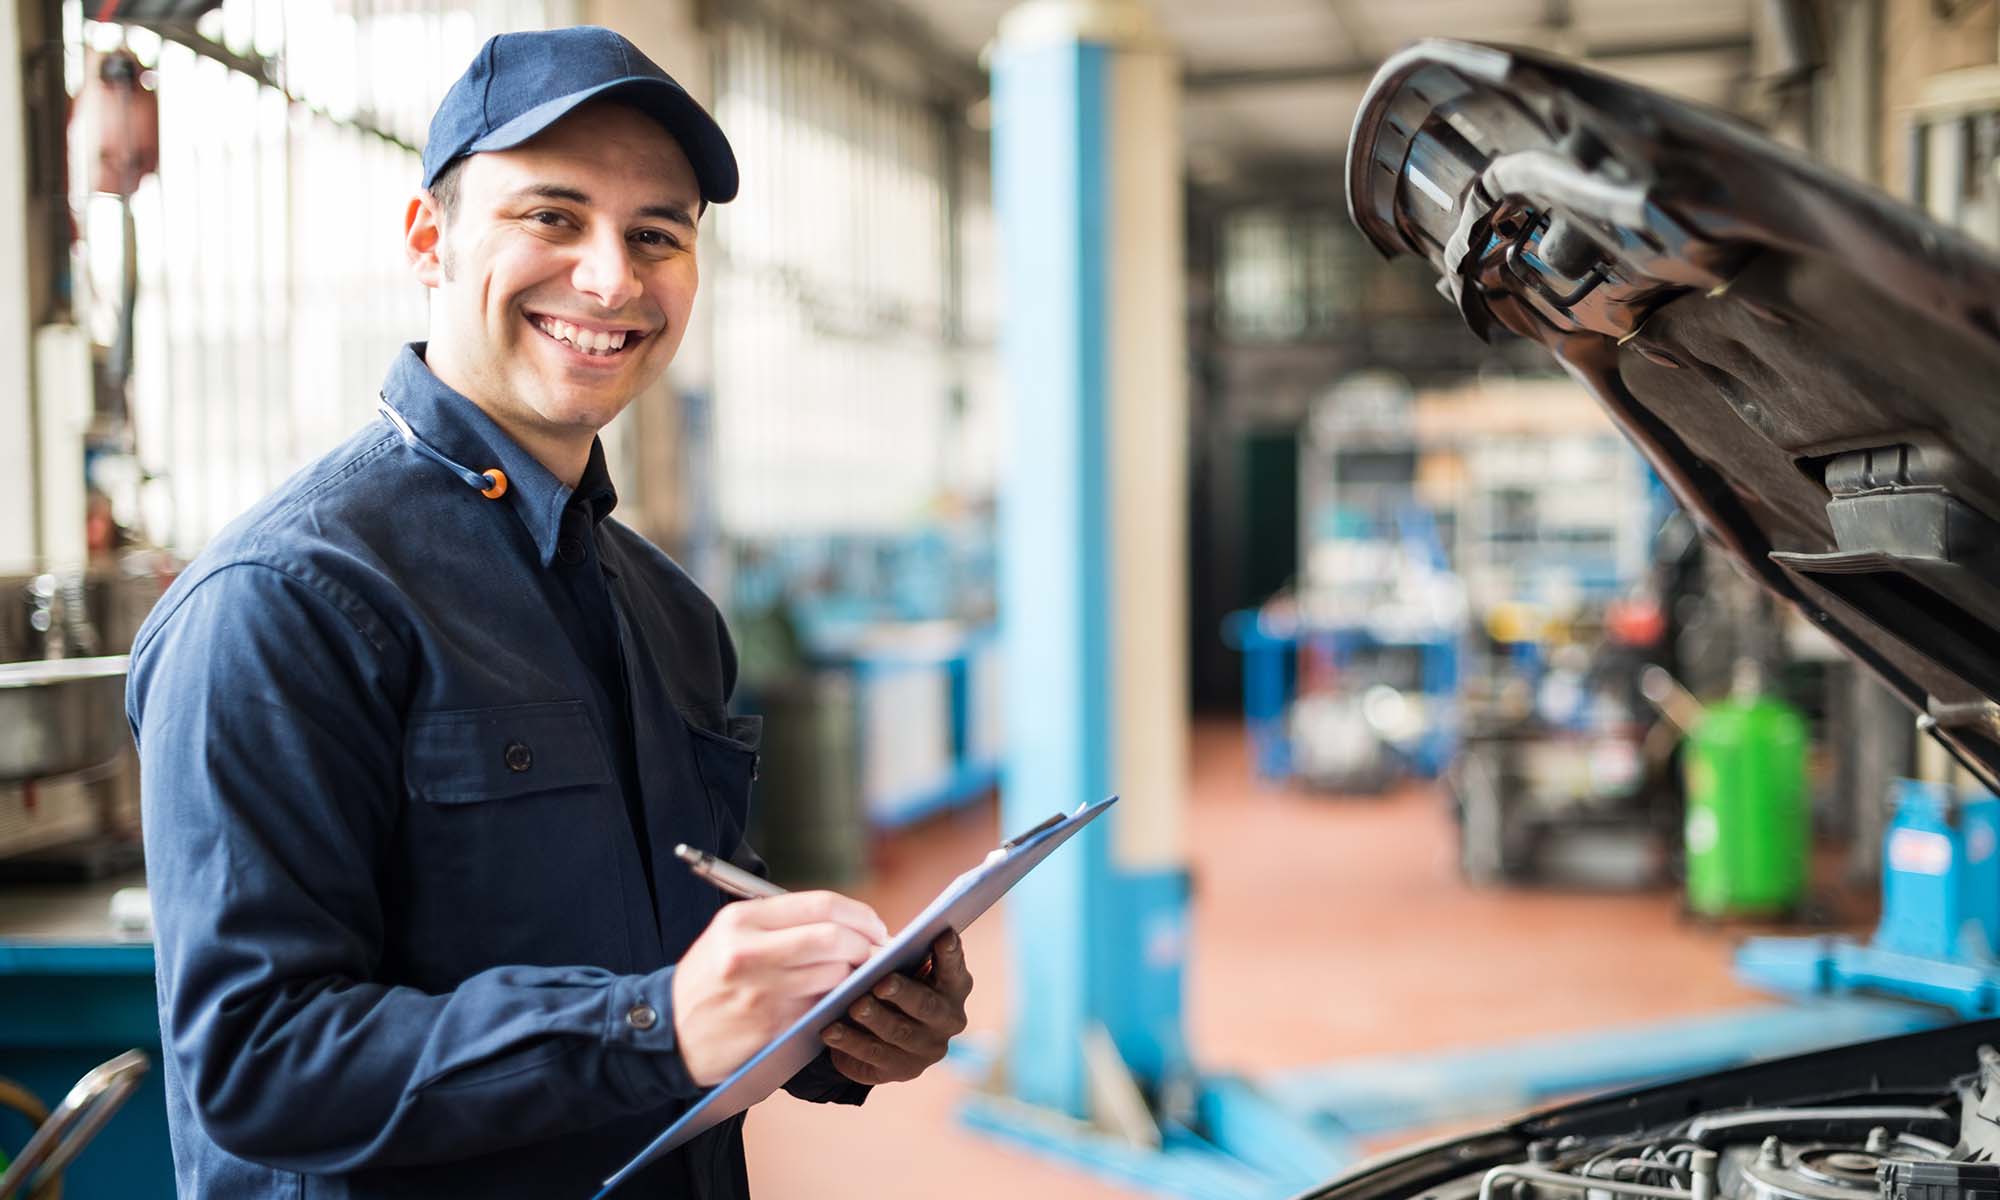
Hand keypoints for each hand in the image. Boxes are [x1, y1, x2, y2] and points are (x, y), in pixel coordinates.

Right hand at [673, 891, 889, 1087]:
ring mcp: (761, 992)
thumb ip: (783, 923)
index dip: (859, 915)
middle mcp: (750, 952)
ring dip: (857, 976)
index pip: (820, 905)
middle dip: (867, 945)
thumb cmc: (710, 980)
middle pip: (834, 938)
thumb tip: (849, 922)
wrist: (668, 1033)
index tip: (875, 926)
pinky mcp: (770, 1028)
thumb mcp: (731, 936)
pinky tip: (840, 1001)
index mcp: (742, 920)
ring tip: (859, 977)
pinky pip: (822, 1007)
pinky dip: (839, 1002)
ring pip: (834, 974)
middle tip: (878, 954)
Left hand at [820, 929, 971, 1085]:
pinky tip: (831, 1031)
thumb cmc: (894, 982)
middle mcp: (949, 1020)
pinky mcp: (902, 1070)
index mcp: (954, 987)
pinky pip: (874, 1057)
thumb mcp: (899, 967)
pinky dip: (850, 1042)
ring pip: (899, 1033)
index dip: (950, 954)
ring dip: (875, 1019)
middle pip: (927, 1006)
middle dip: (904, 993)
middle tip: (882, 983)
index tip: (942, 934)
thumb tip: (872, 952)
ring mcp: (927, 1049)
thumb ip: (897, 958)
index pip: (954, 969)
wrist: (879, 1029)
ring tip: (854, 1006)